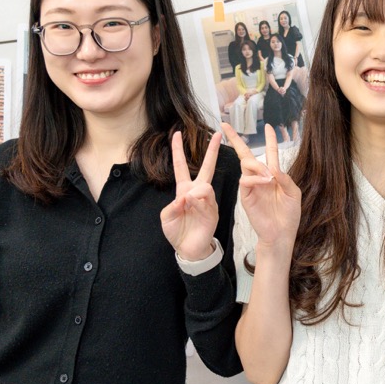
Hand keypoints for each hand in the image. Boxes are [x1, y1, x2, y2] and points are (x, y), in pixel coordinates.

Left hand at [160, 130, 222, 260]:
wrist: (188, 249)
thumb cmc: (176, 232)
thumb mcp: (166, 217)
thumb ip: (172, 206)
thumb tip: (186, 198)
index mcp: (184, 190)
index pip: (181, 166)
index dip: (178, 151)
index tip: (176, 134)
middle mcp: (197, 193)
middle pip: (207, 168)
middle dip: (213, 151)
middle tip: (218, 135)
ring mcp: (207, 202)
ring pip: (206, 185)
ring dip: (195, 192)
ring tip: (188, 202)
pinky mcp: (213, 211)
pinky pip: (207, 200)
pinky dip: (198, 202)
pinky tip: (193, 207)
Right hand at [222, 122, 300, 256]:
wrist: (281, 234)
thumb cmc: (289, 216)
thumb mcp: (293, 194)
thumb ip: (285, 179)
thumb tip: (273, 167)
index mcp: (273, 176)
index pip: (270, 153)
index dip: (270, 140)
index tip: (269, 127)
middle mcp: (260, 178)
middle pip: (246, 155)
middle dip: (235, 139)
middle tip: (225, 126)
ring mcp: (251, 187)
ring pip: (246, 165)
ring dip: (257, 165)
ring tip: (269, 176)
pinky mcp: (246, 197)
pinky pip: (245, 181)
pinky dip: (255, 178)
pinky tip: (266, 181)